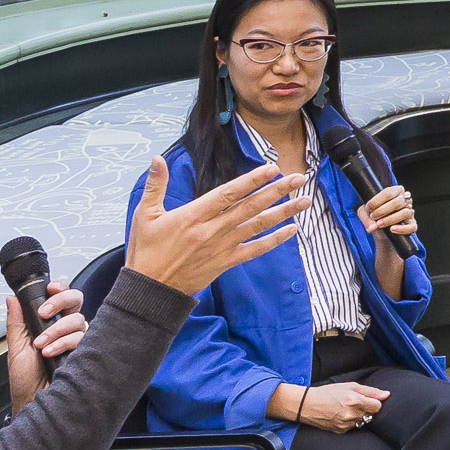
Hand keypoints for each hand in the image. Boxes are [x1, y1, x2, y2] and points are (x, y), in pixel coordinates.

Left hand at [3, 282, 84, 411]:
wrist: (33, 402)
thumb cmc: (25, 380)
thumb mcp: (15, 348)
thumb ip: (16, 322)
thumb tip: (12, 299)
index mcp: (48, 324)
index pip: (60, 297)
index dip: (59, 288)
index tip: (50, 288)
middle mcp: (65, 329)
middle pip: (76, 300)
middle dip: (61, 301)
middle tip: (44, 313)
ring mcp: (76, 340)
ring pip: (78, 319)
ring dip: (56, 331)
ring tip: (41, 346)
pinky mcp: (85, 352)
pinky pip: (82, 338)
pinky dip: (64, 343)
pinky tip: (51, 353)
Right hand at [126, 156, 304, 295]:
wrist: (150, 290)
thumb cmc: (146, 252)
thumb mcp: (144, 215)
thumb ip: (155, 186)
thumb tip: (157, 159)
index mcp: (193, 215)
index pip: (229, 193)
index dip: (252, 180)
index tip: (272, 168)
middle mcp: (212, 230)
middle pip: (250, 206)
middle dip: (277, 191)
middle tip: (299, 178)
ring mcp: (222, 247)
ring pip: (258, 226)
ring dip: (283, 213)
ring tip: (305, 201)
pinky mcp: (226, 263)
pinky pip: (255, 250)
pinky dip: (274, 240)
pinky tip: (291, 230)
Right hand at [295, 381, 390, 431]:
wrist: (307, 405)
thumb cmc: (328, 392)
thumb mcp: (350, 386)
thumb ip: (370, 391)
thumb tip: (387, 395)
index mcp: (355, 401)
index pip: (378, 407)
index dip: (374, 402)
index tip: (367, 399)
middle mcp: (352, 414)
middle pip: (371, 414)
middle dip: (366, 409)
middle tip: (354, 403)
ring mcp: (346, 424)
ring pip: (362, 422)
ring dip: (358, 416)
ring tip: (346, 409)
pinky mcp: (341, 431)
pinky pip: (353, 427)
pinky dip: (350, 422)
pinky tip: (341, 415)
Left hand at [355, 183, 417, 238]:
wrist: (381, 233)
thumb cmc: (374, 217)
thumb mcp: (365, 214)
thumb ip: (366, 218)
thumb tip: (373, 227)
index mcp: (396, 191)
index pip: (388, 192)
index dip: (376, 201)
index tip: (368, 208)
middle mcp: (405, 200)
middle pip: (397, 202)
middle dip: (382, 211)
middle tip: (373, 217)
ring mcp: (410, 212)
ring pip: (405, 213)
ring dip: (390, 219)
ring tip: (379, 224)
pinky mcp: (412, 224)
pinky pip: (412, 227)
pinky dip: (402, 229)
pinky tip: (392, 229)